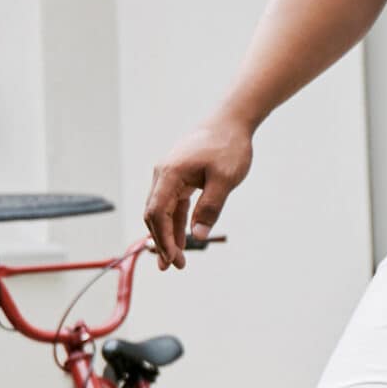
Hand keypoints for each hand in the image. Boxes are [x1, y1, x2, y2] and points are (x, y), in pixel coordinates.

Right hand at [143, 116, 253, 268]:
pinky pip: (173, 203)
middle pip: (155, 214)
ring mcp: (169, 175)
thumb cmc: (228, 147)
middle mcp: (163, 174)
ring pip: (163, 210)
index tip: (173, 258)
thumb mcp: (225, 180)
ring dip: (168, 234)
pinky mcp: (179, 176)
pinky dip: (176, 222)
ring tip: (175, 260)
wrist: (231, 121)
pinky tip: (182, 240)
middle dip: (162, 242)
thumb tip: (198, 235)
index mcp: (170, 174)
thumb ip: (210, 207)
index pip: (157, 213)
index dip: (162, 238)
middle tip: (175, 266)